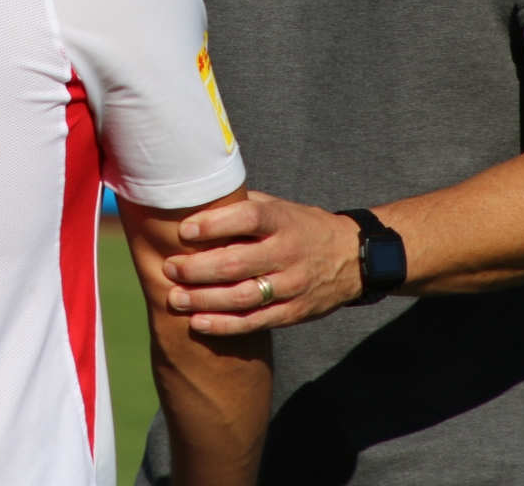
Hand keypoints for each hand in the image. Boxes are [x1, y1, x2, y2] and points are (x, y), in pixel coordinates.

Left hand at [162, 191, 364, 334]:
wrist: (354, 258)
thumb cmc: (303, 227)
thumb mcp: (281, 208)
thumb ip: (244, 205)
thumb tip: (197, 198)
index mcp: (283, 221)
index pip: (247, 219)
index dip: (214, 224)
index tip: (184, 230)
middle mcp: (288, 253)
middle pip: (237, 263)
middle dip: (197, 268)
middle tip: (169, 268)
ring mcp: (292, 286)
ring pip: (242, 297)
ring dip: (203, 300)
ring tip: (175, 298)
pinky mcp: (293, 312)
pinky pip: (254, 322)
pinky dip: (224, 325)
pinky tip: (198, 323)